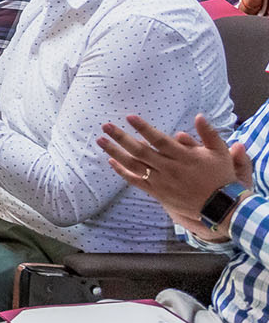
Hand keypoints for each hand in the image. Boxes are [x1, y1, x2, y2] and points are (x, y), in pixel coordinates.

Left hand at [99, 114, 249, 234]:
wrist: (220, 207)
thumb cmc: (220, 176)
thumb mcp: (220, 152)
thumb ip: (209, 133)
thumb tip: (199, 115)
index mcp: (184, 157)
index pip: (159, 140)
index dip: (144, 129)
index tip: (129, 117)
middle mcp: (169, 169)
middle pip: (140, 151)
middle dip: (121, 138)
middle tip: (105, 126)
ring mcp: (162, 182)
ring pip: (134, 166)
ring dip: (115, 152)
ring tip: (100, 140)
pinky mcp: (158, 193)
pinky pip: (136, 181)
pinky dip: (122, 172)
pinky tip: (111, 161)